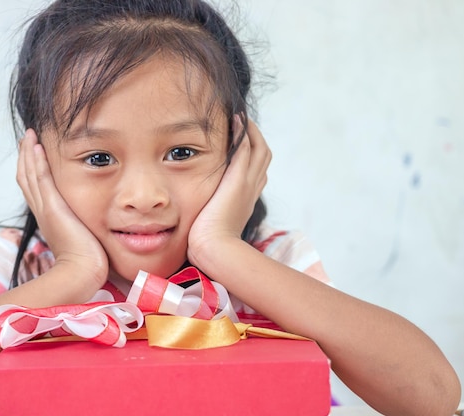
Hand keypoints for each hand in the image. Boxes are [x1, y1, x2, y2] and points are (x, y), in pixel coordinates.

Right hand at [16, 129, 107, 287]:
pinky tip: (36, 146)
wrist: (81, 273)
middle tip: (26, 139)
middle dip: (26, 158)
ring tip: (29, 136)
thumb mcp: (84, 239)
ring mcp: (45, 209)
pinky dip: (37, 161)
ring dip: (28, 154)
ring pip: (30, 175)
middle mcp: (43, 212)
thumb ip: (84, 228)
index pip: (35, 189)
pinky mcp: (52, 207)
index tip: (33, 154)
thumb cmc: (88, 263)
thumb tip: (93, 227)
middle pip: (27, 179)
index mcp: (49, 219)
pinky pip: (41, 179)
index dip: (32, 170)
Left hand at [188, 117, 271, 262]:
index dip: (252, 154)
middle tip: (244, 122)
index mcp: (247, 198)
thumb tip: (199, 213)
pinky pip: (246, 150)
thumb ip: (210, 212)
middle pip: (263, 156)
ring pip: (259, 149)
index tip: (241, 142)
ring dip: (251, 131)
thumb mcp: (211, 223)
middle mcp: (252, 189)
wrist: (215, 250)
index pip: (257, 170)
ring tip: (240, 116)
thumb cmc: (208, 243)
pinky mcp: (238, 180)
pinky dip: (244, 134)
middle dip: (256, 137)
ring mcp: (247, 184)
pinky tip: (236, 121)